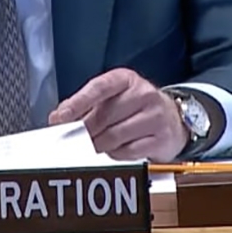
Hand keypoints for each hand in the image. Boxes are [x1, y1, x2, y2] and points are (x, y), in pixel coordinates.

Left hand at [48, 68, 187, 161]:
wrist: (173, 118)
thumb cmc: (135, 106)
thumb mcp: (113, 96)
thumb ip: (85, 104)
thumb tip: (58, 118)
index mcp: (125, 79)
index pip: (98, 88)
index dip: (77, 103)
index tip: (59, 117)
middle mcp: (143, 93)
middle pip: (104, 116)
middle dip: (85, 131)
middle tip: (74, 139)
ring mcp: (155, 116)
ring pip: (114, 136)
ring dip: (99, 145)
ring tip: (95, 144)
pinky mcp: (162, 138)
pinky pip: (128, 151)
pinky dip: (116, 153)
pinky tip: (116, 149)